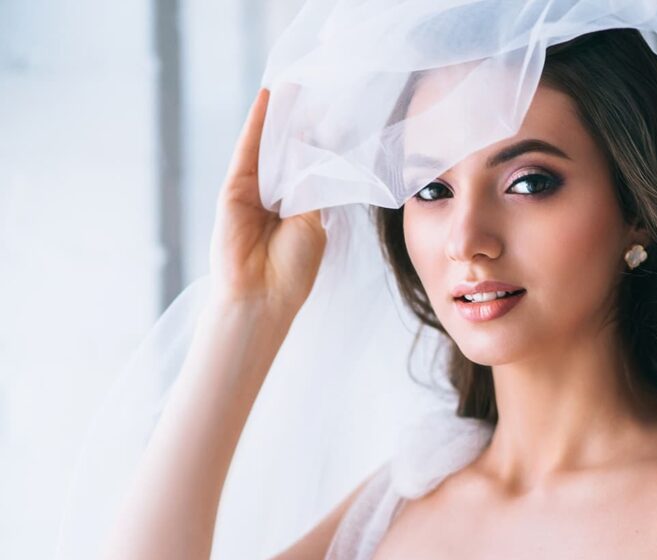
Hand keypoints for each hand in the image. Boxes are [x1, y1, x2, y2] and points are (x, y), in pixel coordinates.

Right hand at [209, 88, 326, 317]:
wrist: (263, 295)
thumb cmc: (293, 268)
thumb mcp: (313, 221)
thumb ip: (312, 186)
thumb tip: (314, 149)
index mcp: (300, 207)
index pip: (310, 164)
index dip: (321, 140)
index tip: (338, 113)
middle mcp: (276, 196)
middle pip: (289, 150)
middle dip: (302, 120)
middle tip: (319, 87)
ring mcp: (253, 191)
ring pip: (269, 145)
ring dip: (281, 114)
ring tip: (295, 82)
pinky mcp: (233, 188)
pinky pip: (247, 150)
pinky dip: (257, 123)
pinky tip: (267, 98)